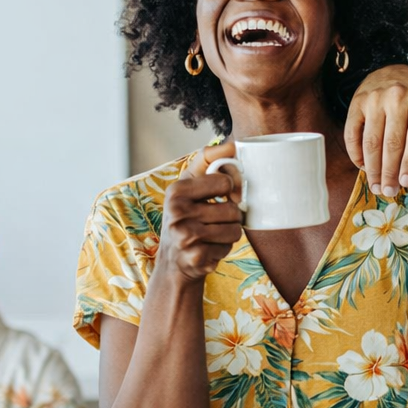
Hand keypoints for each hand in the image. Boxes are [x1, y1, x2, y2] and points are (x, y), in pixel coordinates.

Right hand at [160, 141, 245, 281]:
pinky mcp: (195, 257)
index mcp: (176, 190)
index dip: (230, 189)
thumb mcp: (189, 187)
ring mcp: (185, 236)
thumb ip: (208, 163)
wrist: (173, 263)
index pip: (225, 181)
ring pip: (235, 229)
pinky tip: (207, 249)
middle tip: (213, 221)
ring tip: (211, 235)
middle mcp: (177, 212)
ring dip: (229, 234)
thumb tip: (233, 144)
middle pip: (233, 208)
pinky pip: (229, 247)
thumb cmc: (186, 218)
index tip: (222, 195)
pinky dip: (223, 249)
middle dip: (230, 216)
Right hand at [344, 64, 407, 196]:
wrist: (395, 70)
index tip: (405, 182)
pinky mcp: (357, 102)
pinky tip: (362, 167)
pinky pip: (353, 133)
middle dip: (389, 171)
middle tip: (388, 191)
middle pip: (392, 142)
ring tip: (376, 185)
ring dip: (372, 168)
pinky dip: (356, 153)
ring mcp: (374, 99)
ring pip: (371, 140)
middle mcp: (397, 98)